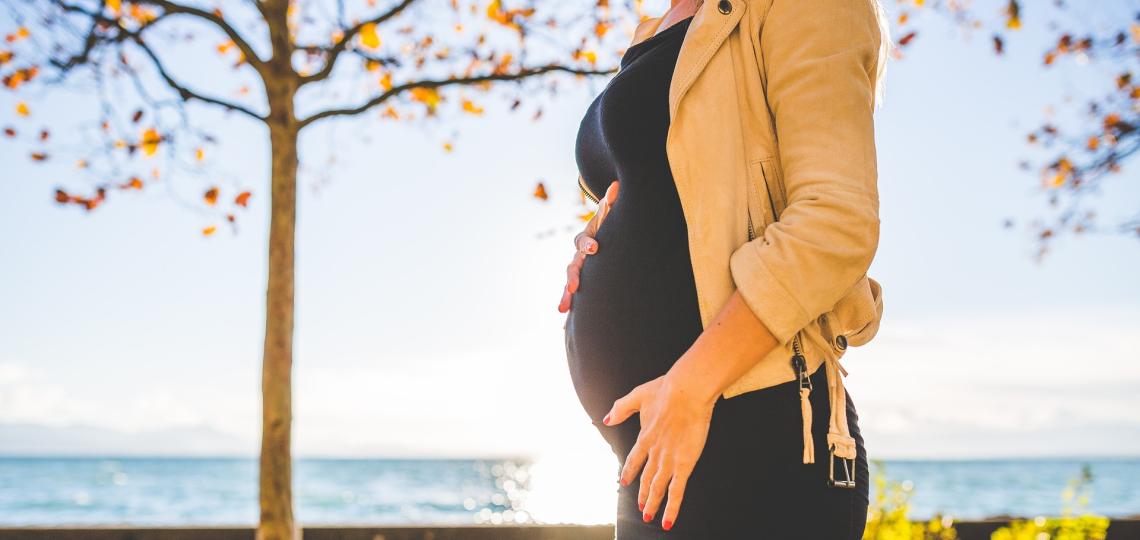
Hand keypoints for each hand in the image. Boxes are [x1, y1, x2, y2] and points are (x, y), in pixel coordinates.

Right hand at [557, 180, 619, 312]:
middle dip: (572, 278)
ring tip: (562, 310)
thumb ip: (611, 204)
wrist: (600, 239)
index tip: (596, 248)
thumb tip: (616, 185)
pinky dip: (571, 310)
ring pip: (569, 284)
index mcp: (586, 239)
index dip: (589, 244)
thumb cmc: (608, 227)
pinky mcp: (581, 284)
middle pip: (572, 267)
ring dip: (566, 297)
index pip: (584, 241)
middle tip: (573, 288)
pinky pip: (574, 297)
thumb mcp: (610, 215)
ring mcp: (578, 271)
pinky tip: (565, 328)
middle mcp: (578, 257)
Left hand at [603, 372, 715, 531]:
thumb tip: (607, 419)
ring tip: (649, 516)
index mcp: (645, 437)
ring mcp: (669, 460)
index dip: (630, 472)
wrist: (686, 391)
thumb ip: (621, 408)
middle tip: (640, 506)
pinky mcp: (684, 464)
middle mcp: (654, 452)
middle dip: (642, 494)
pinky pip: (677, 491)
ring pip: (658, 489)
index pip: (634, 460)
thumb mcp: (638, 395)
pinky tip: (667, 519)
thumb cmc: (666, 390)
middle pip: (646, 478)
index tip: (625, 482)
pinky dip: (671, 508)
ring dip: (652, 504)